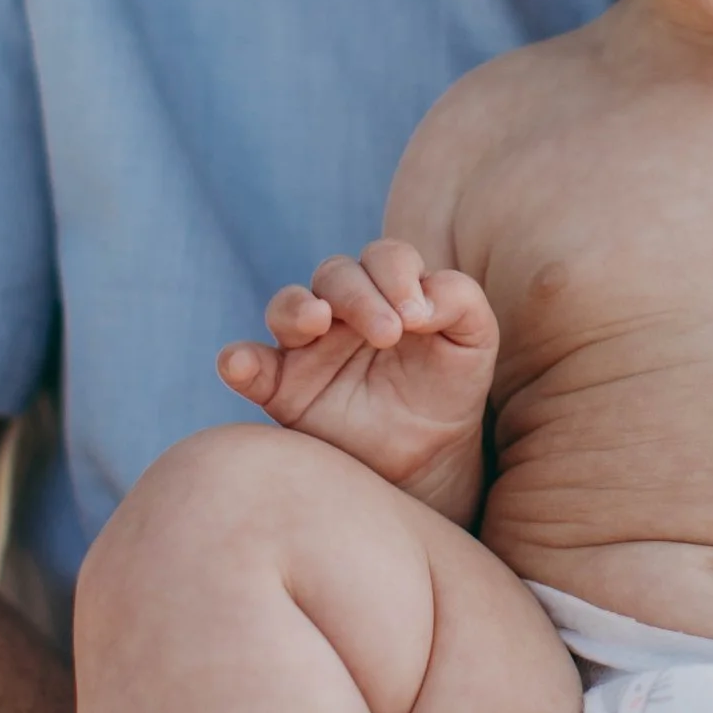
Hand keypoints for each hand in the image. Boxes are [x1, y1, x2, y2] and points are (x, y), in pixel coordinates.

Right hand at [218, 240, 495, 483]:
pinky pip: (247, 366)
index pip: (383, 257)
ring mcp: (307, 347)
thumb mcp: (474, 340)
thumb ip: (461, 300)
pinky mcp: (281, 388)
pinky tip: (238, 365)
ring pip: (287, 307)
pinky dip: (237, 361)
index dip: (397, 273)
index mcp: (388, 288)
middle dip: (359, 296)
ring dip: (297, 308)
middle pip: (335, 274)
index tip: (417, 316)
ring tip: (316, 322)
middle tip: (388, 334)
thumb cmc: (450, 386)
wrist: (429, 455)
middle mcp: (343, 310)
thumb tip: (421, 298)